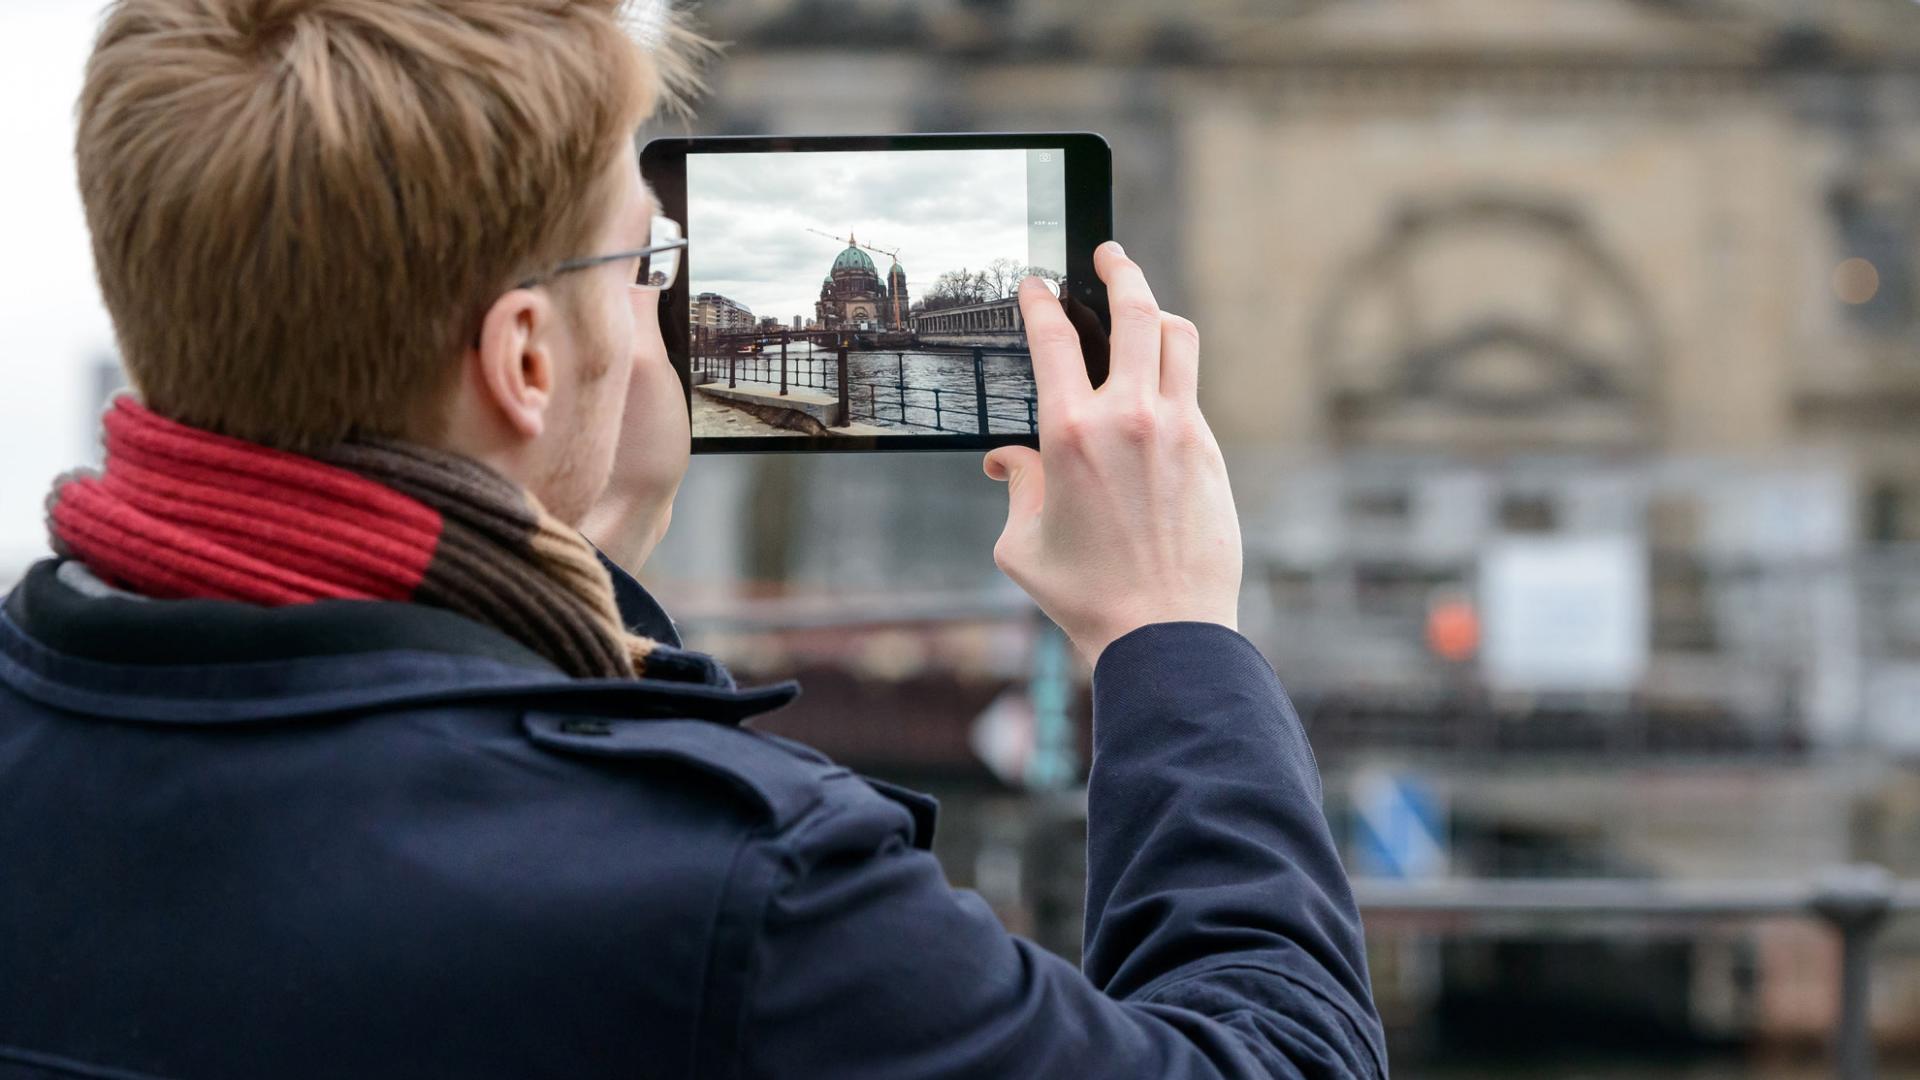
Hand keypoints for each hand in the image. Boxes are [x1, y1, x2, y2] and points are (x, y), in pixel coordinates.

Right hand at [984, 242, 1241, 665]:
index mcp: (1070, 433)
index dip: (1042, 301)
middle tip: (1109, 254)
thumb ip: (1015, 486)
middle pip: (1134, 311)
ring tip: (1142, 306)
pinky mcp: (1208, 450)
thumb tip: (1006, 459)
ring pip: (1177, 338)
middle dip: (1120, 270)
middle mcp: (1128, 417)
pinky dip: (1171, 371)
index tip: (1037, 285)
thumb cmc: (1085, 596)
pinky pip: (1189, 389)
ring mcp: (1177, 428)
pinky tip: (1157, 383)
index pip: (1053, 339)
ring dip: (1157, 311)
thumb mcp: (1023, 544)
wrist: (1165, 632)